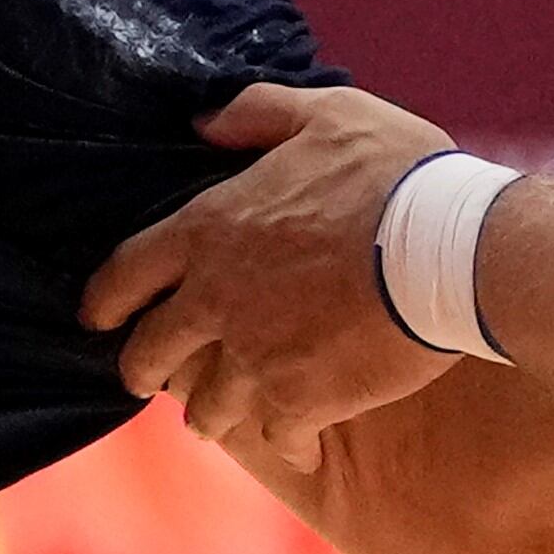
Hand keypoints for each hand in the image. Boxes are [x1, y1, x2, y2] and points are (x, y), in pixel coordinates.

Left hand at [87, 83, 459, 457]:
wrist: (453, 249)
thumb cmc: (395, 172)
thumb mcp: (328, 113)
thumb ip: (258, 113)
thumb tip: (204, 121)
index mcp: (211, 230)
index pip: (124, 275)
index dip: (104, 300)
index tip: (100, 317)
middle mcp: (218, 302)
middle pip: (149, 357)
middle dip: (146, 369)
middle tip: (156, 375)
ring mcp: (256, 360)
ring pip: (206, 410)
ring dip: (215, 409)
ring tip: (231, 410)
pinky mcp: (301, 403)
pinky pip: (275, 440)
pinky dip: (286, 440)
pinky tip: (301, 438)